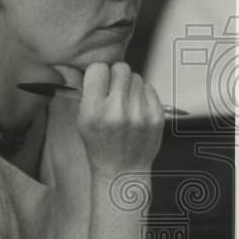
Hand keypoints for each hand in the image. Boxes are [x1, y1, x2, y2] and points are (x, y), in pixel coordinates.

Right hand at [64, 62, 163, 179]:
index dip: (98, 73)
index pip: (98, 68)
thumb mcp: (81, 121)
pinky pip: (149, 89)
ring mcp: (140, 113)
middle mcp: (117, 110)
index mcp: (94, 110)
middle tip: (113, 88)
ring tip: (125, 101)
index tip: (99, 80)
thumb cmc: (100, 145)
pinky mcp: (157, 116)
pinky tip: (136, 108)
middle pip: (121, 68)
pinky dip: (142, 94)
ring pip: (137, 77)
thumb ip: (89, 94)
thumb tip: (99, 69)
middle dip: (116, 75)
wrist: (121, 170)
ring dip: (130, 85)